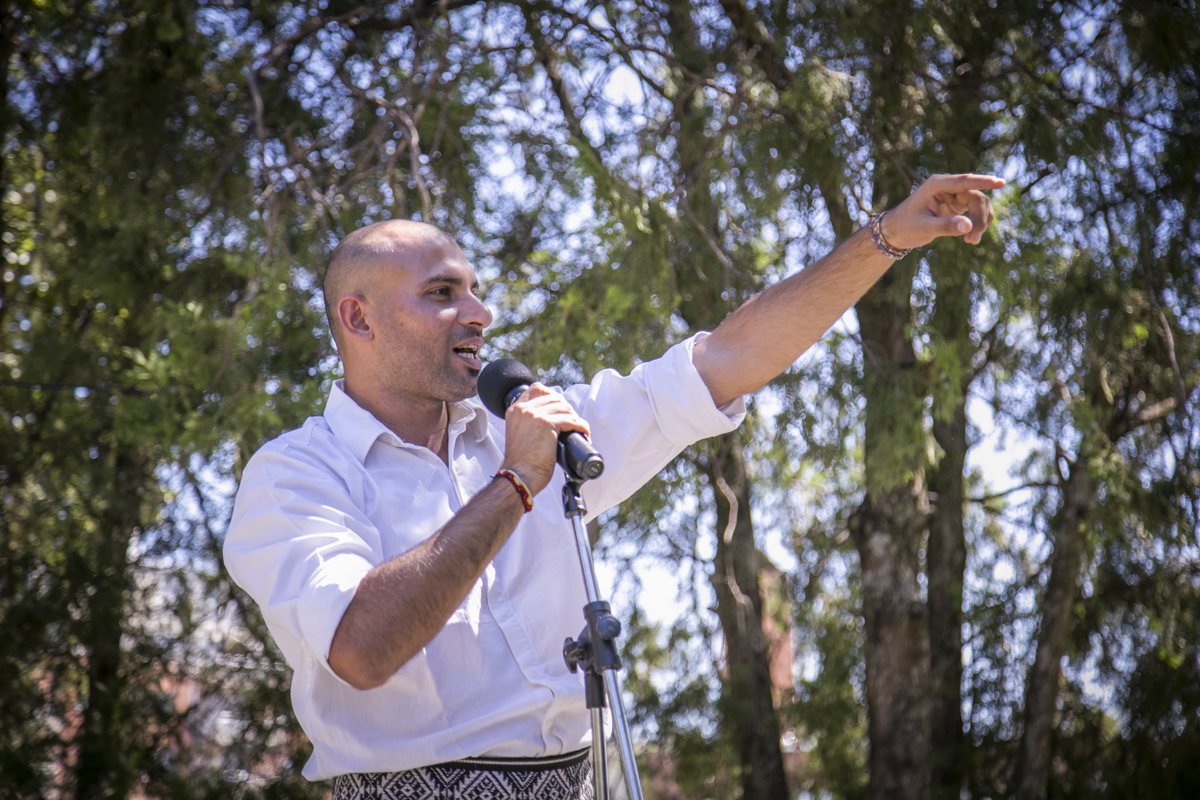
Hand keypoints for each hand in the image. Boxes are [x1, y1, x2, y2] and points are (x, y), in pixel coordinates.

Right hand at [500, 383, 589, 495]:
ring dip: (575, 417)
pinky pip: (571, 420)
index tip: (561, 406)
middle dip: (566, 408)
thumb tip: (553, 419)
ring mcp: (534, 415)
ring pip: (564, 407)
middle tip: (572, 421)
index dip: (552, 395)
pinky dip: (581, 426)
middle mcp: (523, 409)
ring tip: (579, 428)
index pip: (536, 389)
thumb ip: (530, 423)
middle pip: (554, 397)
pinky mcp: (546, 424)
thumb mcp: (520, 435)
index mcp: (515, 411)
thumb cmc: (521, 463)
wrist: (518, 476)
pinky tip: (583, 432)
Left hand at [882, 173, 1005, 250]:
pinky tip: (971, 237)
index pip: (964, 181)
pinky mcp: (957, 205)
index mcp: (936, 185)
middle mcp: (947, 187)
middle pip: (975, 196)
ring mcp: (954, 195)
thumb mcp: (924, 228)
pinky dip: (978, 223)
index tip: (1000, 182)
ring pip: (979, 204)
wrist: (896, 232)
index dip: (983, 181)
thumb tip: (968, 226)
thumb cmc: (906, 227)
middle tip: (973, 240)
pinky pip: (976, 210)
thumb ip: (945, 226)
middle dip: (979, 218)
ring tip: (971, 242)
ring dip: (980, 222)